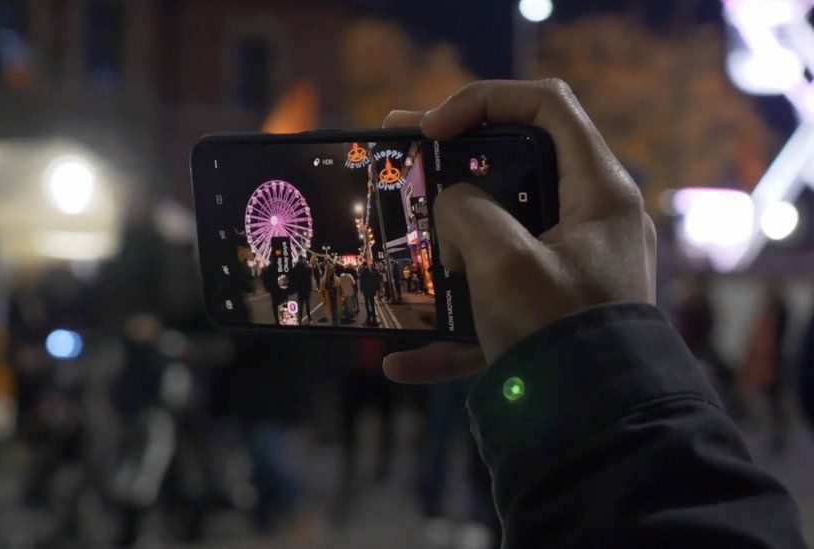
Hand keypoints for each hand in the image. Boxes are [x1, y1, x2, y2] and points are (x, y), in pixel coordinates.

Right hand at [382, 79, 656, 382]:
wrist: (599, 432)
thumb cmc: (561, 335)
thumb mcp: (504, 262)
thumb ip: (467, 213)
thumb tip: (453, 210)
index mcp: (598, 194)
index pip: (545, 106)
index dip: (482, 101)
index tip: (430, 128)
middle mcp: (590, 224)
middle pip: (513, 169)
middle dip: (449, 166)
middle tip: (396, 159)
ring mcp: (568, 272)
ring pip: (495, 238)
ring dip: (443, 245)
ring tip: (393, 243)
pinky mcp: (547, 317)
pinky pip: (492, 308)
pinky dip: (451, 330)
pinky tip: (403, 362)